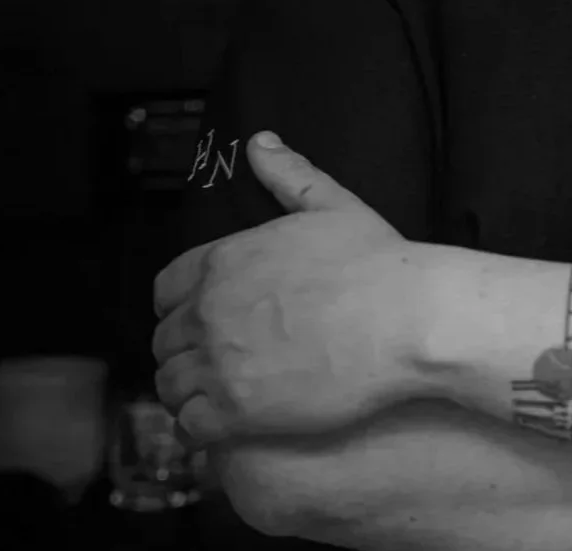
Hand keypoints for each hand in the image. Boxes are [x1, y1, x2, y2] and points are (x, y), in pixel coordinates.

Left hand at [151, 132, 432, 446]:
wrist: (407, 319)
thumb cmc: (377, 262)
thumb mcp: (331, 205)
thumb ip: (288, 175)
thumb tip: (259, 142)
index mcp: (222, 260)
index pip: (165, 290)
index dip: (183, 307)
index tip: (208, 320)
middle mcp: (209, 309)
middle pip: (164, 340)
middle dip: (186, 351)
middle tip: (220, 364)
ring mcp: (219, 362)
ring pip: (170, 385)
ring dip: (188, 391)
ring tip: (219, 398)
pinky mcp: (236, 410)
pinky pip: (189, 426)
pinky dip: (200, 428)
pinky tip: (225, 426)